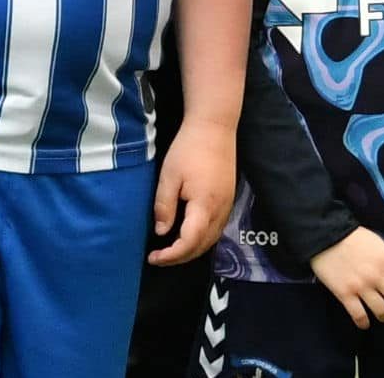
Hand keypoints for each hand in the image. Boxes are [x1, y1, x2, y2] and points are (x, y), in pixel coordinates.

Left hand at [147, 116, 234, 265]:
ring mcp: (227, 206)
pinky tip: (188, 234)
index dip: (171, 255)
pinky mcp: (229, 200)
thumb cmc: (189, 148)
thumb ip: (165, 206)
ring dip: (192, 250)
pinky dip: (202, 239)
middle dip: (180, 257)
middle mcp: (220, 211)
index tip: (154, 257)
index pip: (189, 243)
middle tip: (159, 257)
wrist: (214, 127)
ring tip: (171, 250)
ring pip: (211, 240)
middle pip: (202, 246)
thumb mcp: (169, 175)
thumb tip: (161, 233)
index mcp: (204, 206)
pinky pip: (216, 229)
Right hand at [309, 226, 383, 326]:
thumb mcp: (379, 242)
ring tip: (382, 311)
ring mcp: (362, 287)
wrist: (325, 234)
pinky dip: (364, 322)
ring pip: (383, 313)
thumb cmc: (353, 237)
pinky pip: (360, 318)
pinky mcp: (346, 295)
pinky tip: (364, 319)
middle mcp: (379, 276)